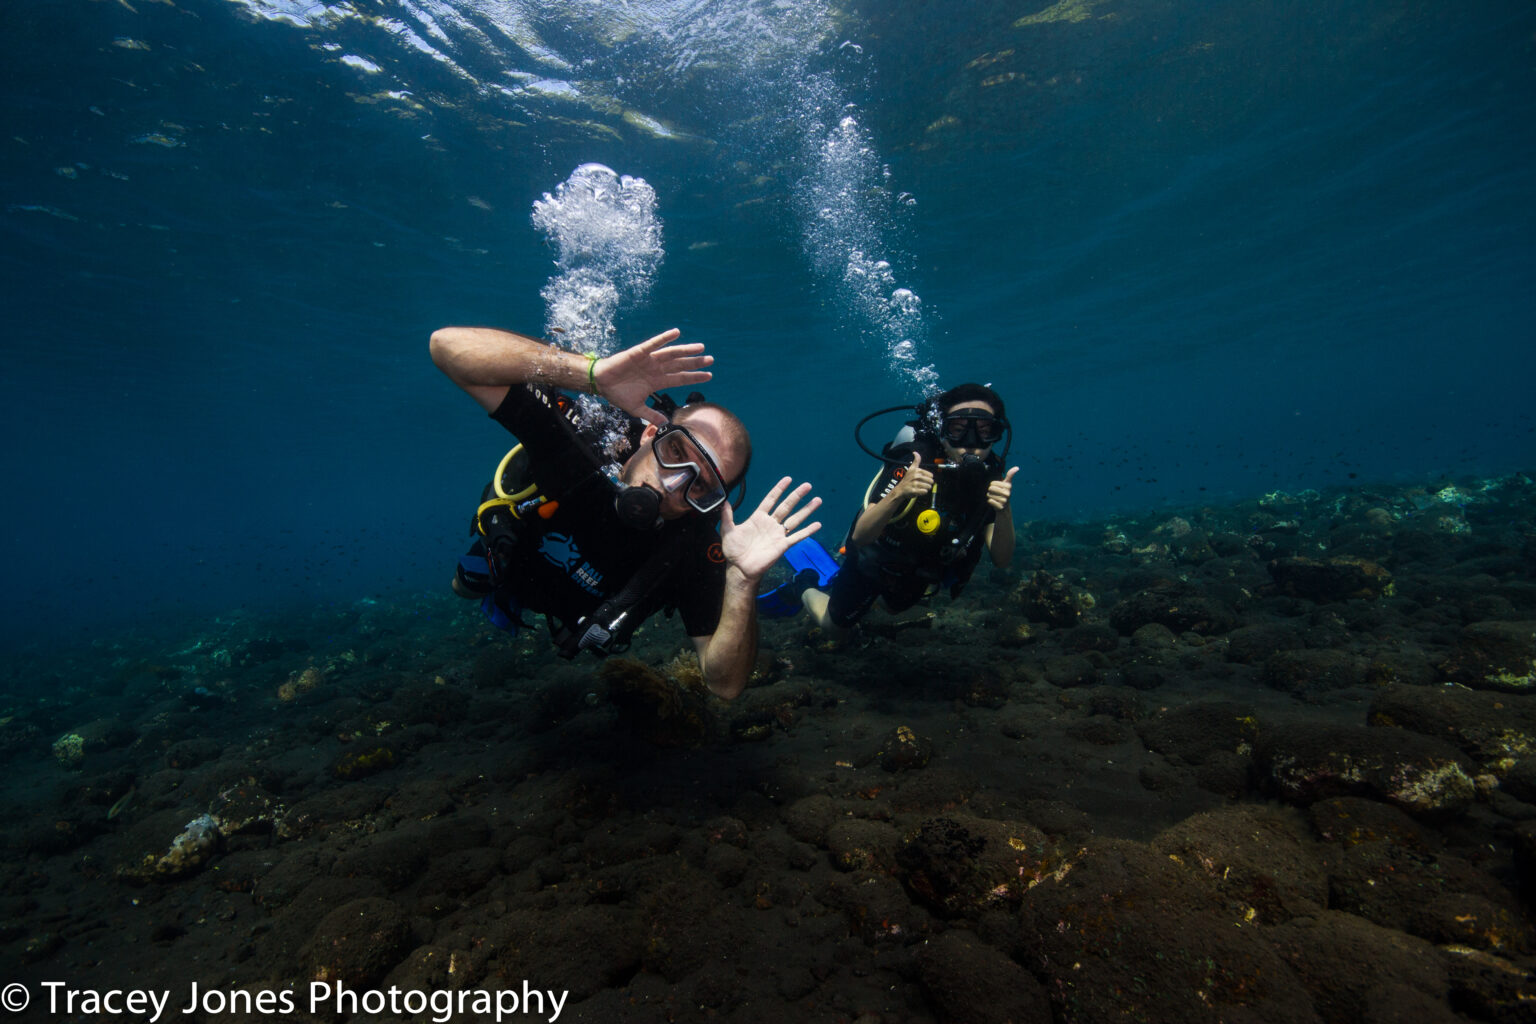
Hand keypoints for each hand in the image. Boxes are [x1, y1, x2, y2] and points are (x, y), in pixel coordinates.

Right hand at [593, 328, 712, 424]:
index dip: (694, 377)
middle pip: (680, 365)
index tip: (709, 376)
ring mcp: (649, 360)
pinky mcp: (638, 353)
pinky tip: (676, 333)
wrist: (601, 384)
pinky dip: (664, 338)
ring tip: (700, 348)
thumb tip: (664, 424)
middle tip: (711, 360)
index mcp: (657, 381)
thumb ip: (651, 414)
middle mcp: (656, 369)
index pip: (680, 379)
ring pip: (671, 354)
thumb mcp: (637, 409)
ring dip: (686, 351)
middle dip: (695, 363)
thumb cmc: (618, 393)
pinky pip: (653, 344)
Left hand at [720, 477, 821, 582]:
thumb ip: (727, 516)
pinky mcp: (783, 545)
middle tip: (807, 485)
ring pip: (795, 519)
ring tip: (818, 500)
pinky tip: (818, 524)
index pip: (771, 499)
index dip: (779, 489)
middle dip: (797, 495)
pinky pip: (797, 536)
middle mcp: (771, 523)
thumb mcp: (727, 530)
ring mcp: (778, 534)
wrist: (740, 568)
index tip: (788, 479)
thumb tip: (723, 501)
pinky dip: (808, 531)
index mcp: (758, 518)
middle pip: (786, 506)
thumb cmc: (733, 550)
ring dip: (806, 510)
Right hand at [891, 451, 934, 501]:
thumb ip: (916, 460)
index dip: (928, 478)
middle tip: (921, 484)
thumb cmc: (908, 479)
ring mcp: (914, 483)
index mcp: (916, 470)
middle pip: (931, 481)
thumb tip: (915, 452)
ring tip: (919, 487)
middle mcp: (915, 476)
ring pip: (928, 487)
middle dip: (928, 484)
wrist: (900, 490)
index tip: (922, 479)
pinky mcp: (914, 490)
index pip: (931, 475)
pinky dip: (923, 492)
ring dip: (925, 488)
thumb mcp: (911, 468)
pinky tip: (918, 491)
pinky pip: (924, 492)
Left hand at [987, 466, 1018, 509]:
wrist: (1005, 507)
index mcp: (1008, 486)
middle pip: (990, 488)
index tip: (998, 487)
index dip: (993, 485)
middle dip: (990, 491)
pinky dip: (990, 501)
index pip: (992, 483)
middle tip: (996, 493)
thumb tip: (1017, 467)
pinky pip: (989, 501)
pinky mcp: (1000, 506)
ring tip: (996, 498)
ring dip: (990, 496)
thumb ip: (1010, 475)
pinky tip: (995, 502)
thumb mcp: (1007, 483)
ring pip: (989, 495)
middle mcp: (1007, 493)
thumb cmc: (1004, 492)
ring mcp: (1004, 500)